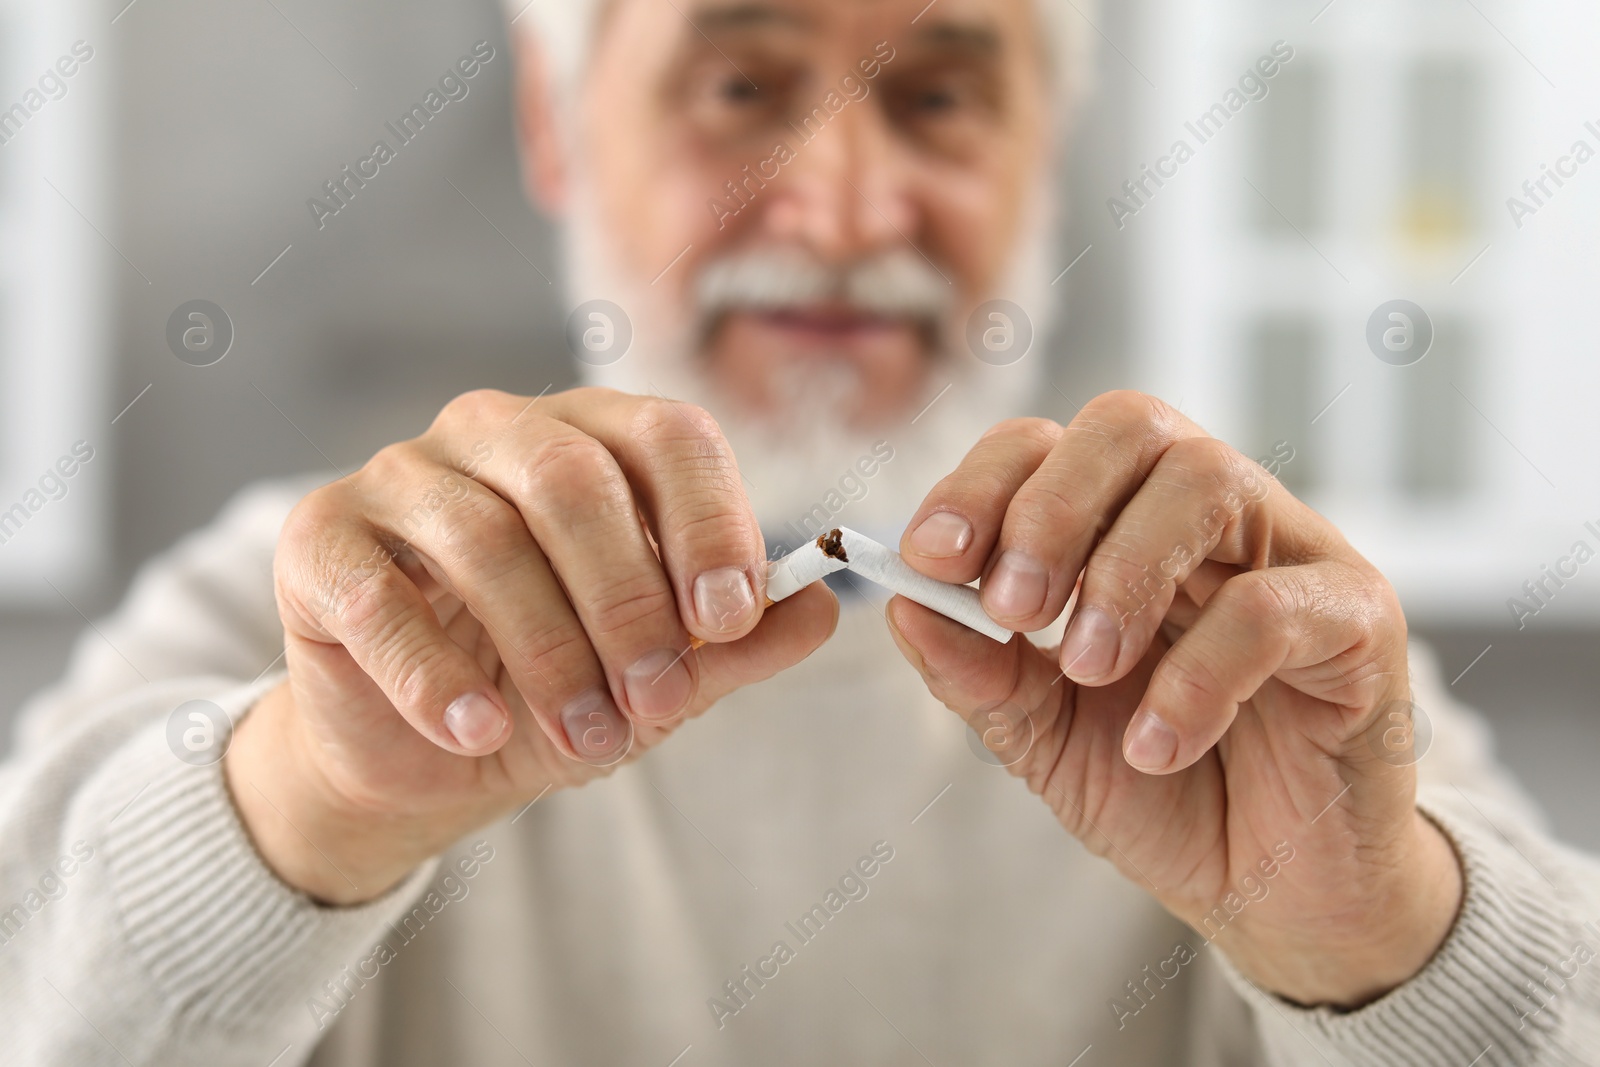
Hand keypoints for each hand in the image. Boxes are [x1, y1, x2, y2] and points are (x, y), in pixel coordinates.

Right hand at [226, 388, 836, 903]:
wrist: (424, 752)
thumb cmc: (551, 688)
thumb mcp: (658, 677)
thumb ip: (735, 645)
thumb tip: (824, 612)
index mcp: (591, 440)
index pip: (666, 434)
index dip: (707, 521)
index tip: (730, 619)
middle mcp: (495, 433)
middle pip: (574, 481)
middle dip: (628, 604)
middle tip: (656, 702)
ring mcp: (402, 475)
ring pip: (484, 536)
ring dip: (548, 651)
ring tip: (585, 740)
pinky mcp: (321, 538)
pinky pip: (379, 595)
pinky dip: (436, 674)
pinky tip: (478, 732)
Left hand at [888, 390, 1461, 1007]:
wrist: (1272, 890)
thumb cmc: (1160, 790)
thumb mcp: (1042, 735)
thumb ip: (976, 671)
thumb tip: (902, 604)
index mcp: (1118, 526)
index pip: (1047, 445)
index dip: (981, 484)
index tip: (930, 559)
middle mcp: (1205, 518)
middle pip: (1129, 425)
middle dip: (1050, 507)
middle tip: (1013, 608)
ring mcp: (1289, 553)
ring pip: (1205, 480)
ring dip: (1123, 574)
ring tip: (1086, 671)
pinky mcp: (1360, 618)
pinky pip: (1274, 605)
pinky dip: (1197, 675)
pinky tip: (1159, 745)